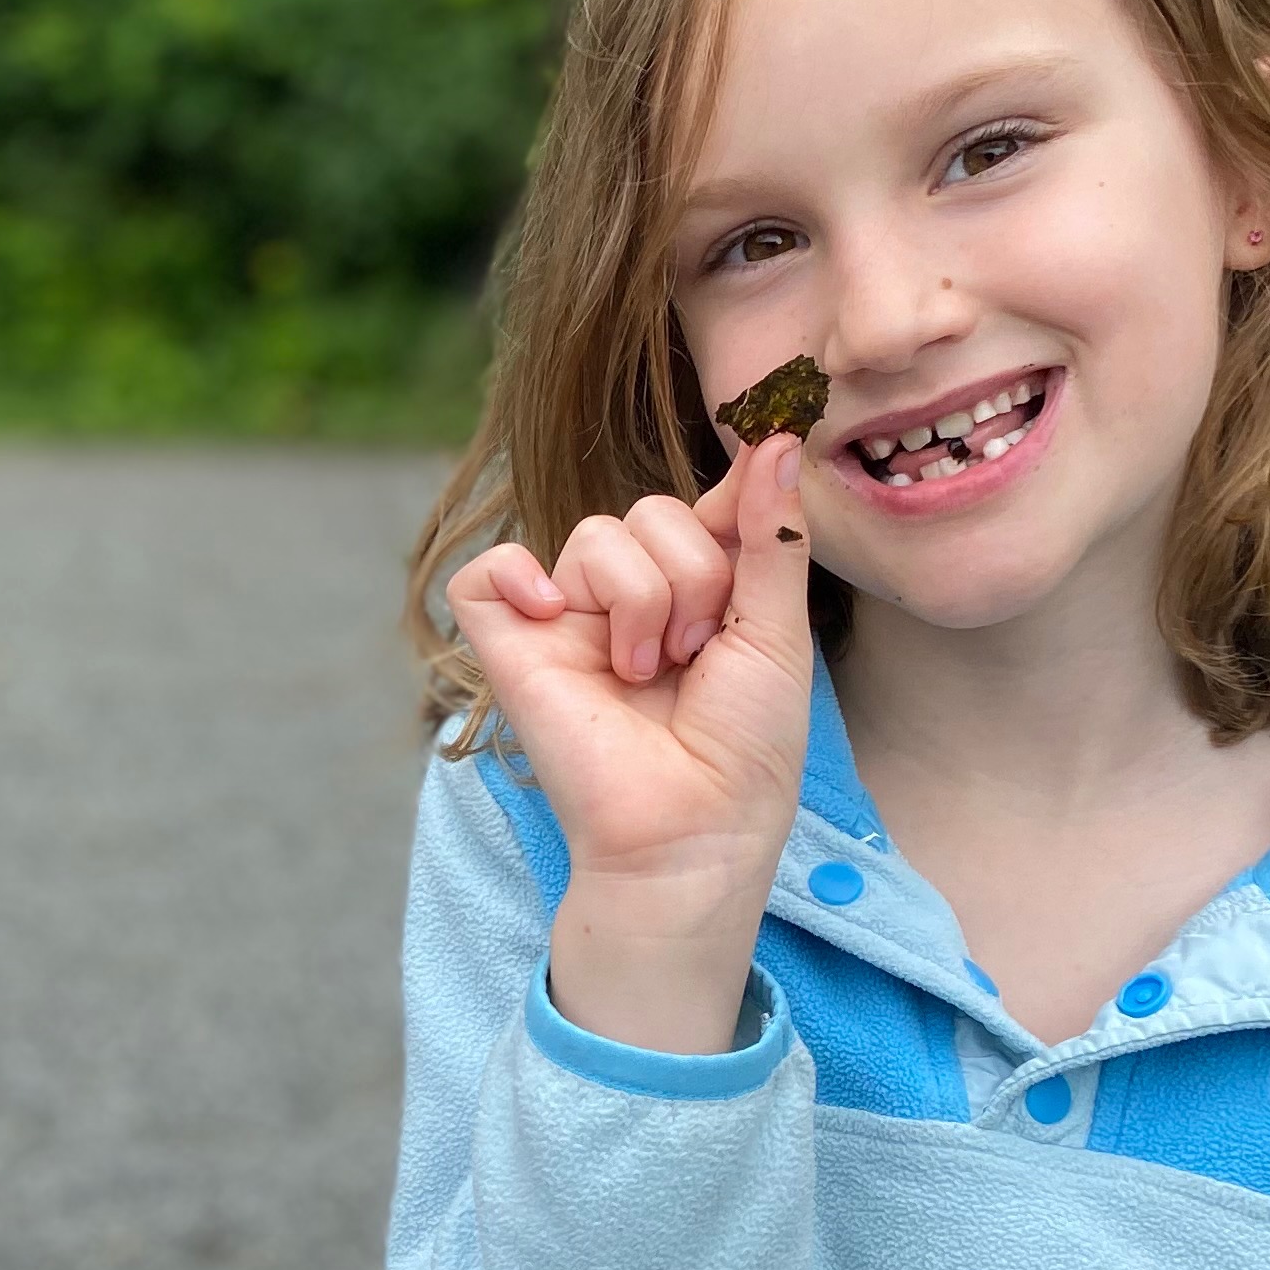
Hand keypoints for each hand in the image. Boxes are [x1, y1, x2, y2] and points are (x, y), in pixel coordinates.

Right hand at [447, 431, 819, 1052]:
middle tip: (697, 654)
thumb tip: (777, 439)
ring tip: (647, 673)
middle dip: (692, 576)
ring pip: (593, 536)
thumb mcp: (778, 631)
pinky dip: (517, 578)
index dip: (729, 502)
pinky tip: (554, 618)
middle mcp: (629, 600)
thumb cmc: (744, 751)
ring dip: (640, 601)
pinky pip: (490, 573)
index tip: (761, 481)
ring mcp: (566, 622)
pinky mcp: (510, 648)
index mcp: (697, 593)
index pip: (703, 506)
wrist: (691, 830)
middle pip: (650, 512)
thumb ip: (772, 535)